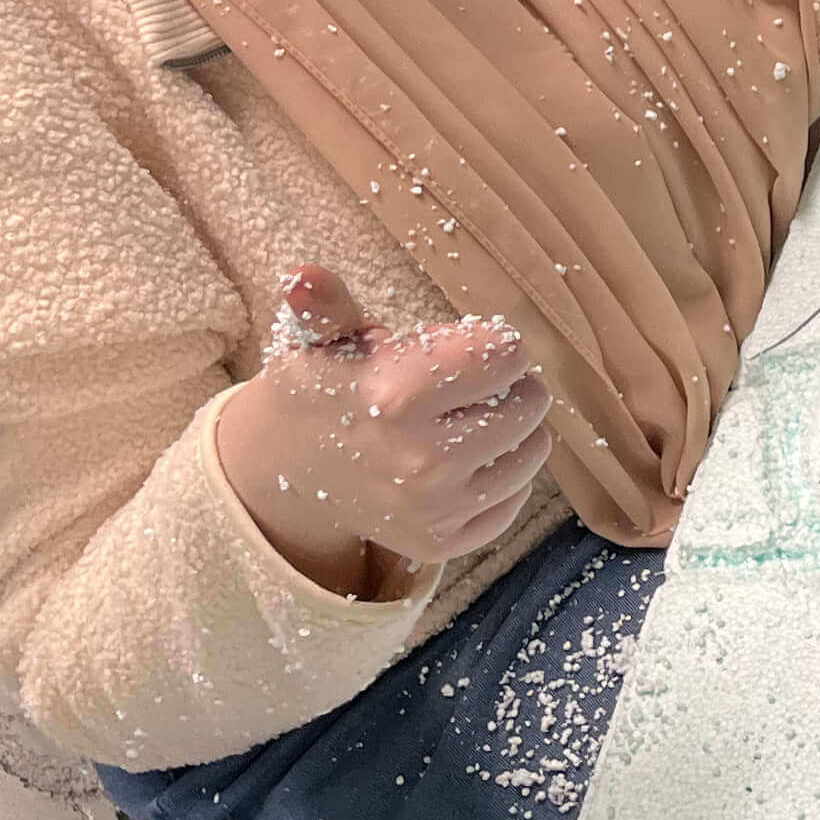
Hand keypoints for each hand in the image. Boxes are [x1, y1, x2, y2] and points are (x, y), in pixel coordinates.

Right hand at [214, 266, 552, 594]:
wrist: (286, 470)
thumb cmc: (321, 390)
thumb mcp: (319, 340)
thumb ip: (327, 306)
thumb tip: (304, 276)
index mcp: (398, 395)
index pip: (507, 353)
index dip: (492, 343)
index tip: (466, 347)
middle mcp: (423, 459)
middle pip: (531, 403)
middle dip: (510, 385)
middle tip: (474, 385)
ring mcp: (436, 509)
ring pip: (532, 452)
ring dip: (513, 430)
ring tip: (470, 419)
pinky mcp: (443, 543)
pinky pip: (514, 499)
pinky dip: (502, 477)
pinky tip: (465, 461)